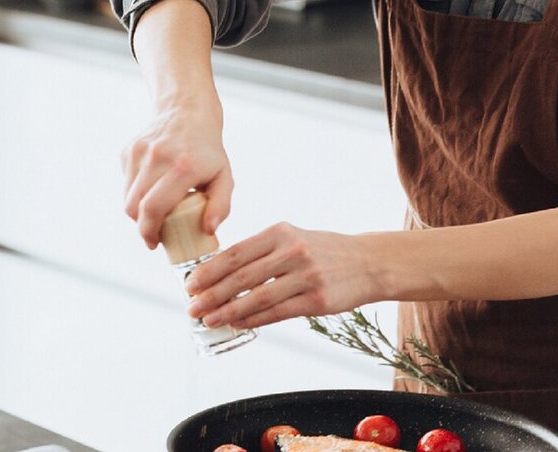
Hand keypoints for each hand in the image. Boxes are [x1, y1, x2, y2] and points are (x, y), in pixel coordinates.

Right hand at [121, 99, 231, 248]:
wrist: (188, 112)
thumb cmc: (208, 151)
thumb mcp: (224, 177)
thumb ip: (220, 205)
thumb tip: (208, 230)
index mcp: (182, 167)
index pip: (153, 208)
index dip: (149, 232)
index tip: (155, 244)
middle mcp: (157, 157)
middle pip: (134, 206)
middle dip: (141, 227)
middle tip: (154, 234)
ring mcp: (139, 152)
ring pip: (127, 196)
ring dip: (137, 211)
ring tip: (154, 213)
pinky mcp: (129, 150)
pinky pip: (127, 182)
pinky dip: (136, 192)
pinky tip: (151, 188)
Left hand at [183, 222, 384, 328]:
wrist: (368, 262)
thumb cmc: (321, 251)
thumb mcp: (291, 237)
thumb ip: (260, 251)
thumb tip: (219, 272)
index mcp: (279, 232)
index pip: (235, 252)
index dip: (209, 270)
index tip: (189, 284)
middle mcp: (291, 251)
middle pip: (242, 276)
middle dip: (211, 293)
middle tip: (191, 306)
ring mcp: (306, 276)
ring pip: (257, 297)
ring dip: (228, 311)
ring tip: (208, 320)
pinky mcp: (317, 301)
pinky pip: (277, 313)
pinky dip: (253, 320)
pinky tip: (236, 324)